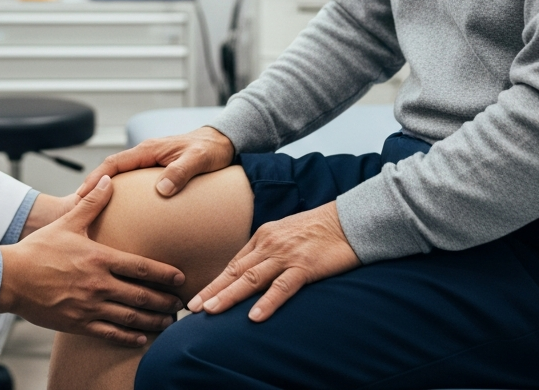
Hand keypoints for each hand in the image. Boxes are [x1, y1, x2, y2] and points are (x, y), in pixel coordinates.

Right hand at [0, 175, 185, 345]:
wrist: (12, 278)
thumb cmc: (38, 250)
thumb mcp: (67, 222)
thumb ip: (91, 203)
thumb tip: (107, 181)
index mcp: (98, 258)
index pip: (140, 267)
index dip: (164, 274)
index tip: (180, 278)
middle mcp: (98, 284)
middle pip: (141, 295)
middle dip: (164, 301)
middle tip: (181, 304)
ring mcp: (89, 306)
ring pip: (130, 317)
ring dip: (152, 320)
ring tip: (168, 321)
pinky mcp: (79, 323)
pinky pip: (110, 333)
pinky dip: (129, 336)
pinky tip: (142, 336)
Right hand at [76, 126, 235, 198]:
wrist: (223, 142)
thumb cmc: (211, 149)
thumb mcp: (198, 160)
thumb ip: (180, 172)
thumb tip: (162, 190)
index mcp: (149, 150)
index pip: (114, 163)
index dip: (96, 178)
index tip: (81, 194)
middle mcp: (145, 155)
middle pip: (111, 171)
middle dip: (93, 188)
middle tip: (78, 209)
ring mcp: (150, 163)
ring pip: (120, 177)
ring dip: (105, 192)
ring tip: (93, 214)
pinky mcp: (156, 171)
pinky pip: (132, 183)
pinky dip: (120, 195)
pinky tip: (119, 212)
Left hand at [188, 202, 359, 321]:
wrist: (347, 221)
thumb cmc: (318, 230)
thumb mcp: (286, 235)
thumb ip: (268, 251)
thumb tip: (252, 270)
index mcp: (263, 237)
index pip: (234, 264)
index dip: (215, 282)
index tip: (199, 297)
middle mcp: (269, 245)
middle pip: (235, 272)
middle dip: (213, 290)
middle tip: (192, 306)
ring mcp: (286, 255)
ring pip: (251, 278)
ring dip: (229, 296)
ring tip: (211, 312)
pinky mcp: (305, 266)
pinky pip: (283, 287)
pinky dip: (267, 302)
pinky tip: (254, 317)